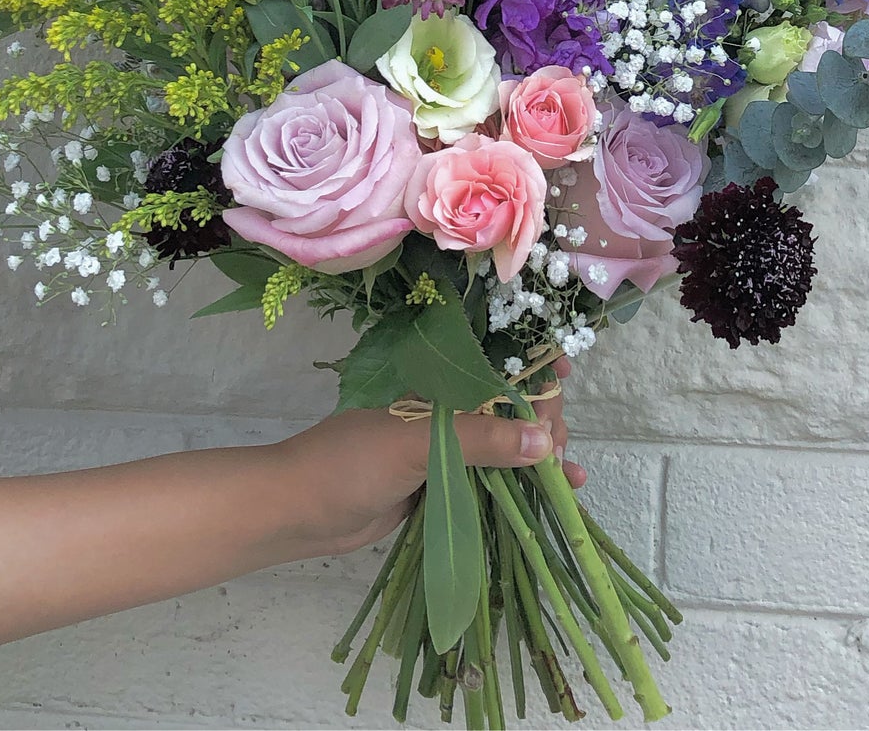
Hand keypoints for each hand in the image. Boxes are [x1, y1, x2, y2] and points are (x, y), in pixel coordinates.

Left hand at [271, 358, 585, 559]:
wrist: (301, 511)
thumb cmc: (348, 462)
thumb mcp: (414, 444)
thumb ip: (478, 440)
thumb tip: (543, 443)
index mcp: (434, 377)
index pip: (495, 357)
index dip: (531, 361)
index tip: (562, 374)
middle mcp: (446, 403)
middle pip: (511, 400)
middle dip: (543, 416)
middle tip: (556, 446)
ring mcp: (448, 442)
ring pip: (508, 439)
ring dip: (542, 450)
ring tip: (566, 472)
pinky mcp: (447, 479)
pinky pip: (496, 474)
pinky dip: (527, 479)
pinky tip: (559, 490)